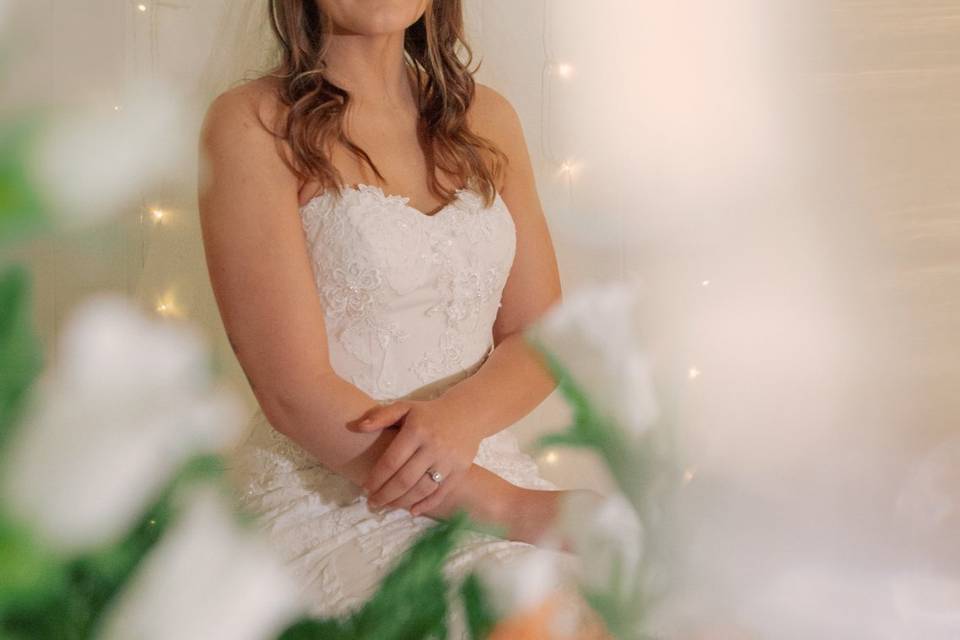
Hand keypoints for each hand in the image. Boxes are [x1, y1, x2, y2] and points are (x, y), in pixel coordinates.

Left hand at [349, 398, 481, 515]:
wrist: (468, 413)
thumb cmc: (429, 413)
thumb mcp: (405, 407)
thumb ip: (381, 416)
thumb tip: (358, 426)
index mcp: (417, 430)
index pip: (391, 461)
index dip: (376, 478)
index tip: (365, 488)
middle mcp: (434, 446)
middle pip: (405, 479)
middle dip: (385, 495)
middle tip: (372, 503)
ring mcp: (449, 460)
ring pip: (422, 489)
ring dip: (402, 502)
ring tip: (388, 506)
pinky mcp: (461, 470)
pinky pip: (442, 492)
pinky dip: (426, 505)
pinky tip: (412, 511)